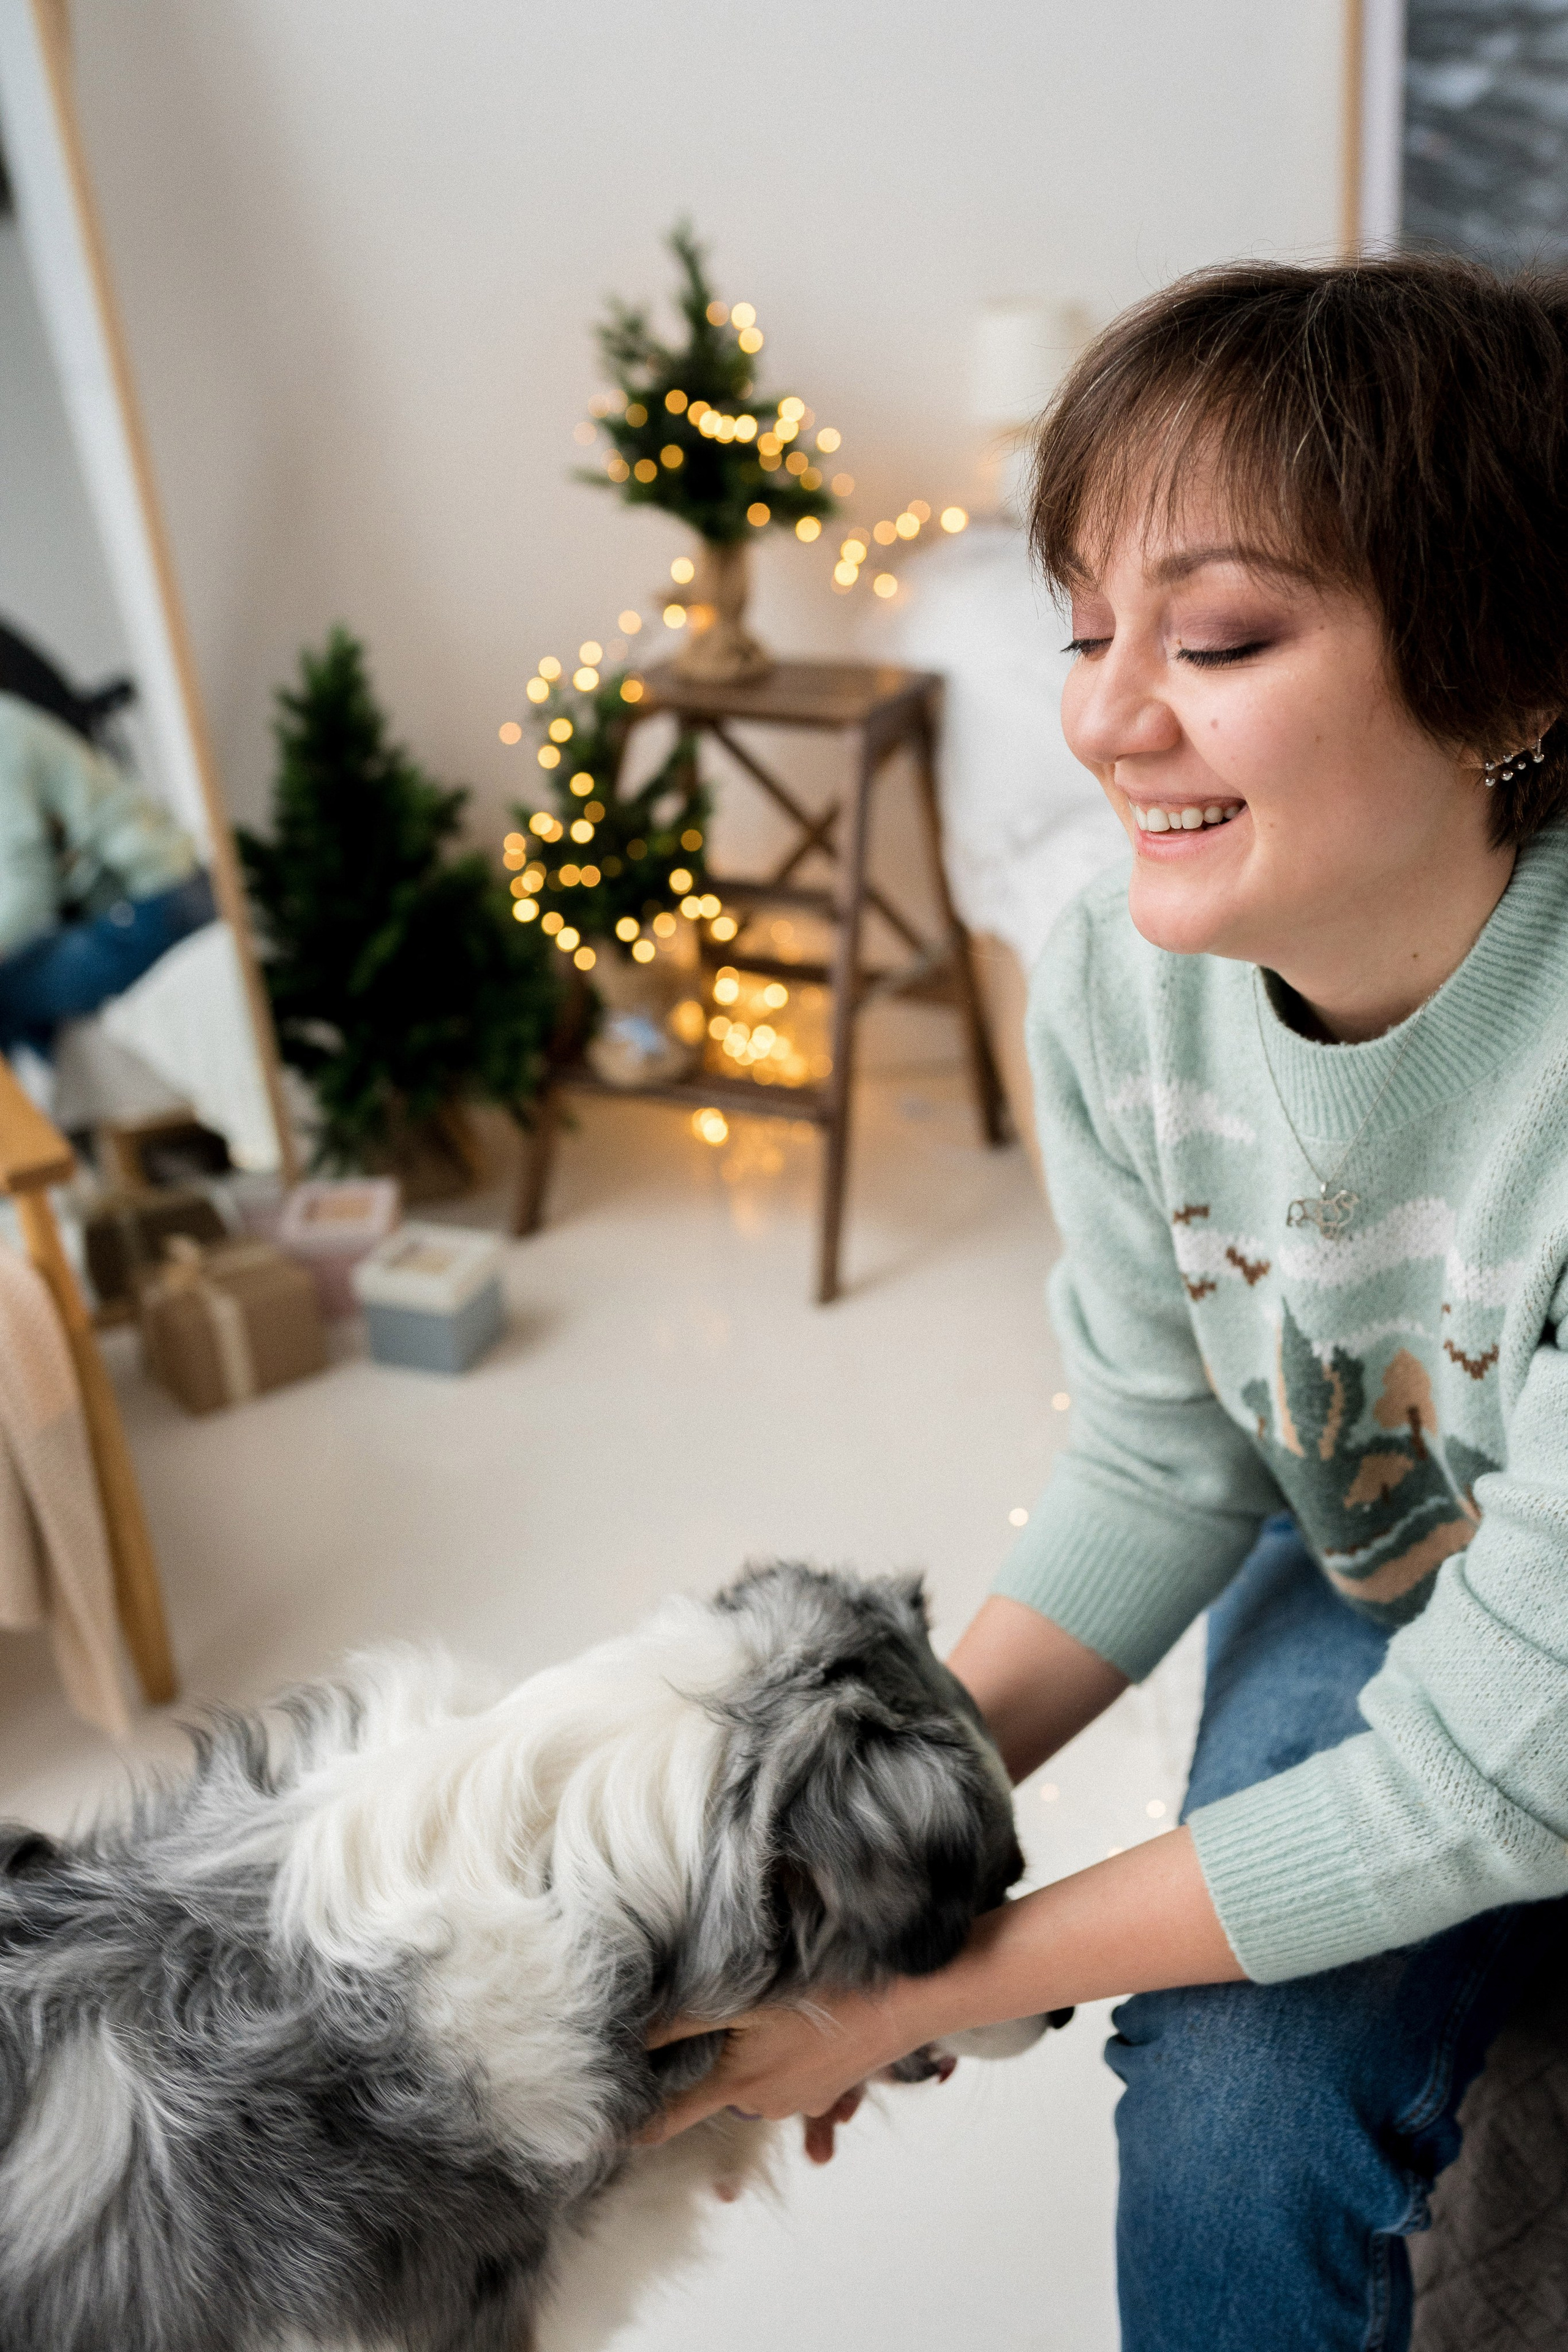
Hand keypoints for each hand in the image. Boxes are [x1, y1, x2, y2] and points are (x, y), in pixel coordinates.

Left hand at [640, 1988, 918, 2155]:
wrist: (911, 1999)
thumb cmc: (829, 1994)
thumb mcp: (744, 1996)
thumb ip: (681, 2016)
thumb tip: (625, 2032)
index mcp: (737, 2087)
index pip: (666, 2119)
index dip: (630, 2124)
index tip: (599, 2127)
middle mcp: (766, 2104)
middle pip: (712, 2089)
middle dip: (698, 2063)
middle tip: (687, 2023)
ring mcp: (802, 2099)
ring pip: (755, 2079)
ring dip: (748, 2054)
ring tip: (757, 2017)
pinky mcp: (830, 2085)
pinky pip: (796, 2078)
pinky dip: (789, 2058)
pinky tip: (799, 2032)